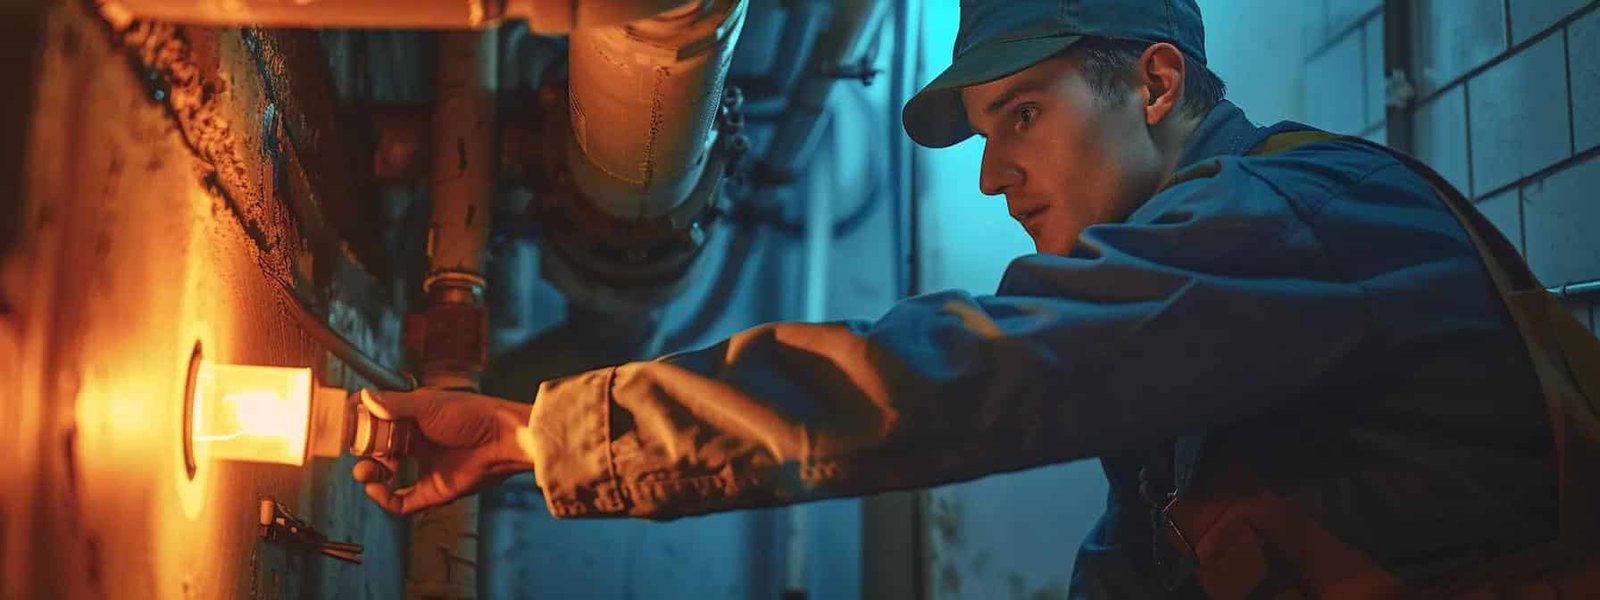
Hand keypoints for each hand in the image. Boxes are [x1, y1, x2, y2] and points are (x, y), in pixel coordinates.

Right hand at [350, 387, 534, 515]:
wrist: (502, 440)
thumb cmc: (471, 415)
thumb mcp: (428, 405)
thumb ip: (394, 404)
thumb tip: (363, 398)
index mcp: (414, 418)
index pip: (378, 421)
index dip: (360, 424)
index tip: (344, 424)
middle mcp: (417, 442)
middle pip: (377, 450)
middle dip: (361, 451)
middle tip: (353, 450)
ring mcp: (424, 467)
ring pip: (385, 476)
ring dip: (369, 475)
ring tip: (366, 471)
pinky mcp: (432, 490)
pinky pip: (402, 501)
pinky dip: (385, 499)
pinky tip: (378, 489)